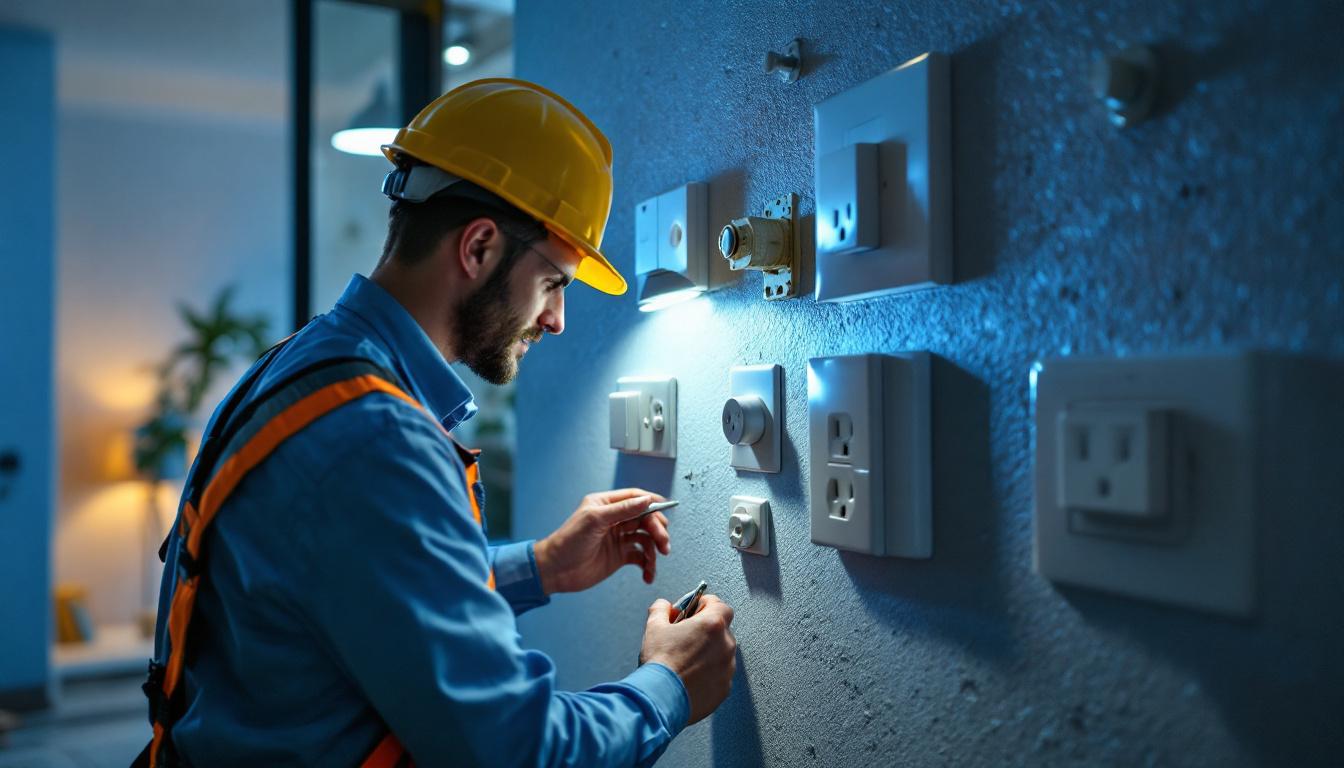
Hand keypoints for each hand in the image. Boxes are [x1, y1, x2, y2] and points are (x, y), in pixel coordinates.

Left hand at [533, 489, 670, 594]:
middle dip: (657, 530)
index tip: (667, 508)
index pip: (635, 498)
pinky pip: (640, 557)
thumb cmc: (568, 541)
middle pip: (645, 519)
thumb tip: (647, 500)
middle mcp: (614, 519)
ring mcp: (618, 538)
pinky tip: (647, 574)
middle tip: (663, 543)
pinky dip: (647, 565)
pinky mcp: (619, 556)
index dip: (652, 502)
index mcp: (606, 504)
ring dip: (654, 550)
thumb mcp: (595, 520)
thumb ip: (622, 510)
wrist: (555, 571)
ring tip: (655, 562)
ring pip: (645, 539)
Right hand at [639, 594, 735, 724]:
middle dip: (705, 631)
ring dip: (708, 653)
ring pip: (721, 654)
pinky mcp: (724, 688)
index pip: (720, 605)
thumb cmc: (659, 662)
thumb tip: (664, 606)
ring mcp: (728, 669)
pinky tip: (690, 677)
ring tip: (685, 660)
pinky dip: (709, 674)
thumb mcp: (654, 627)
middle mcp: (726, 645)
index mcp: (712, 625)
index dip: (706, 605)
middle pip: (721, 630)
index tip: (694, 610)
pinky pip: (720, 675)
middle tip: (685, 637)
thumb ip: (661, 609)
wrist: (660, 699)